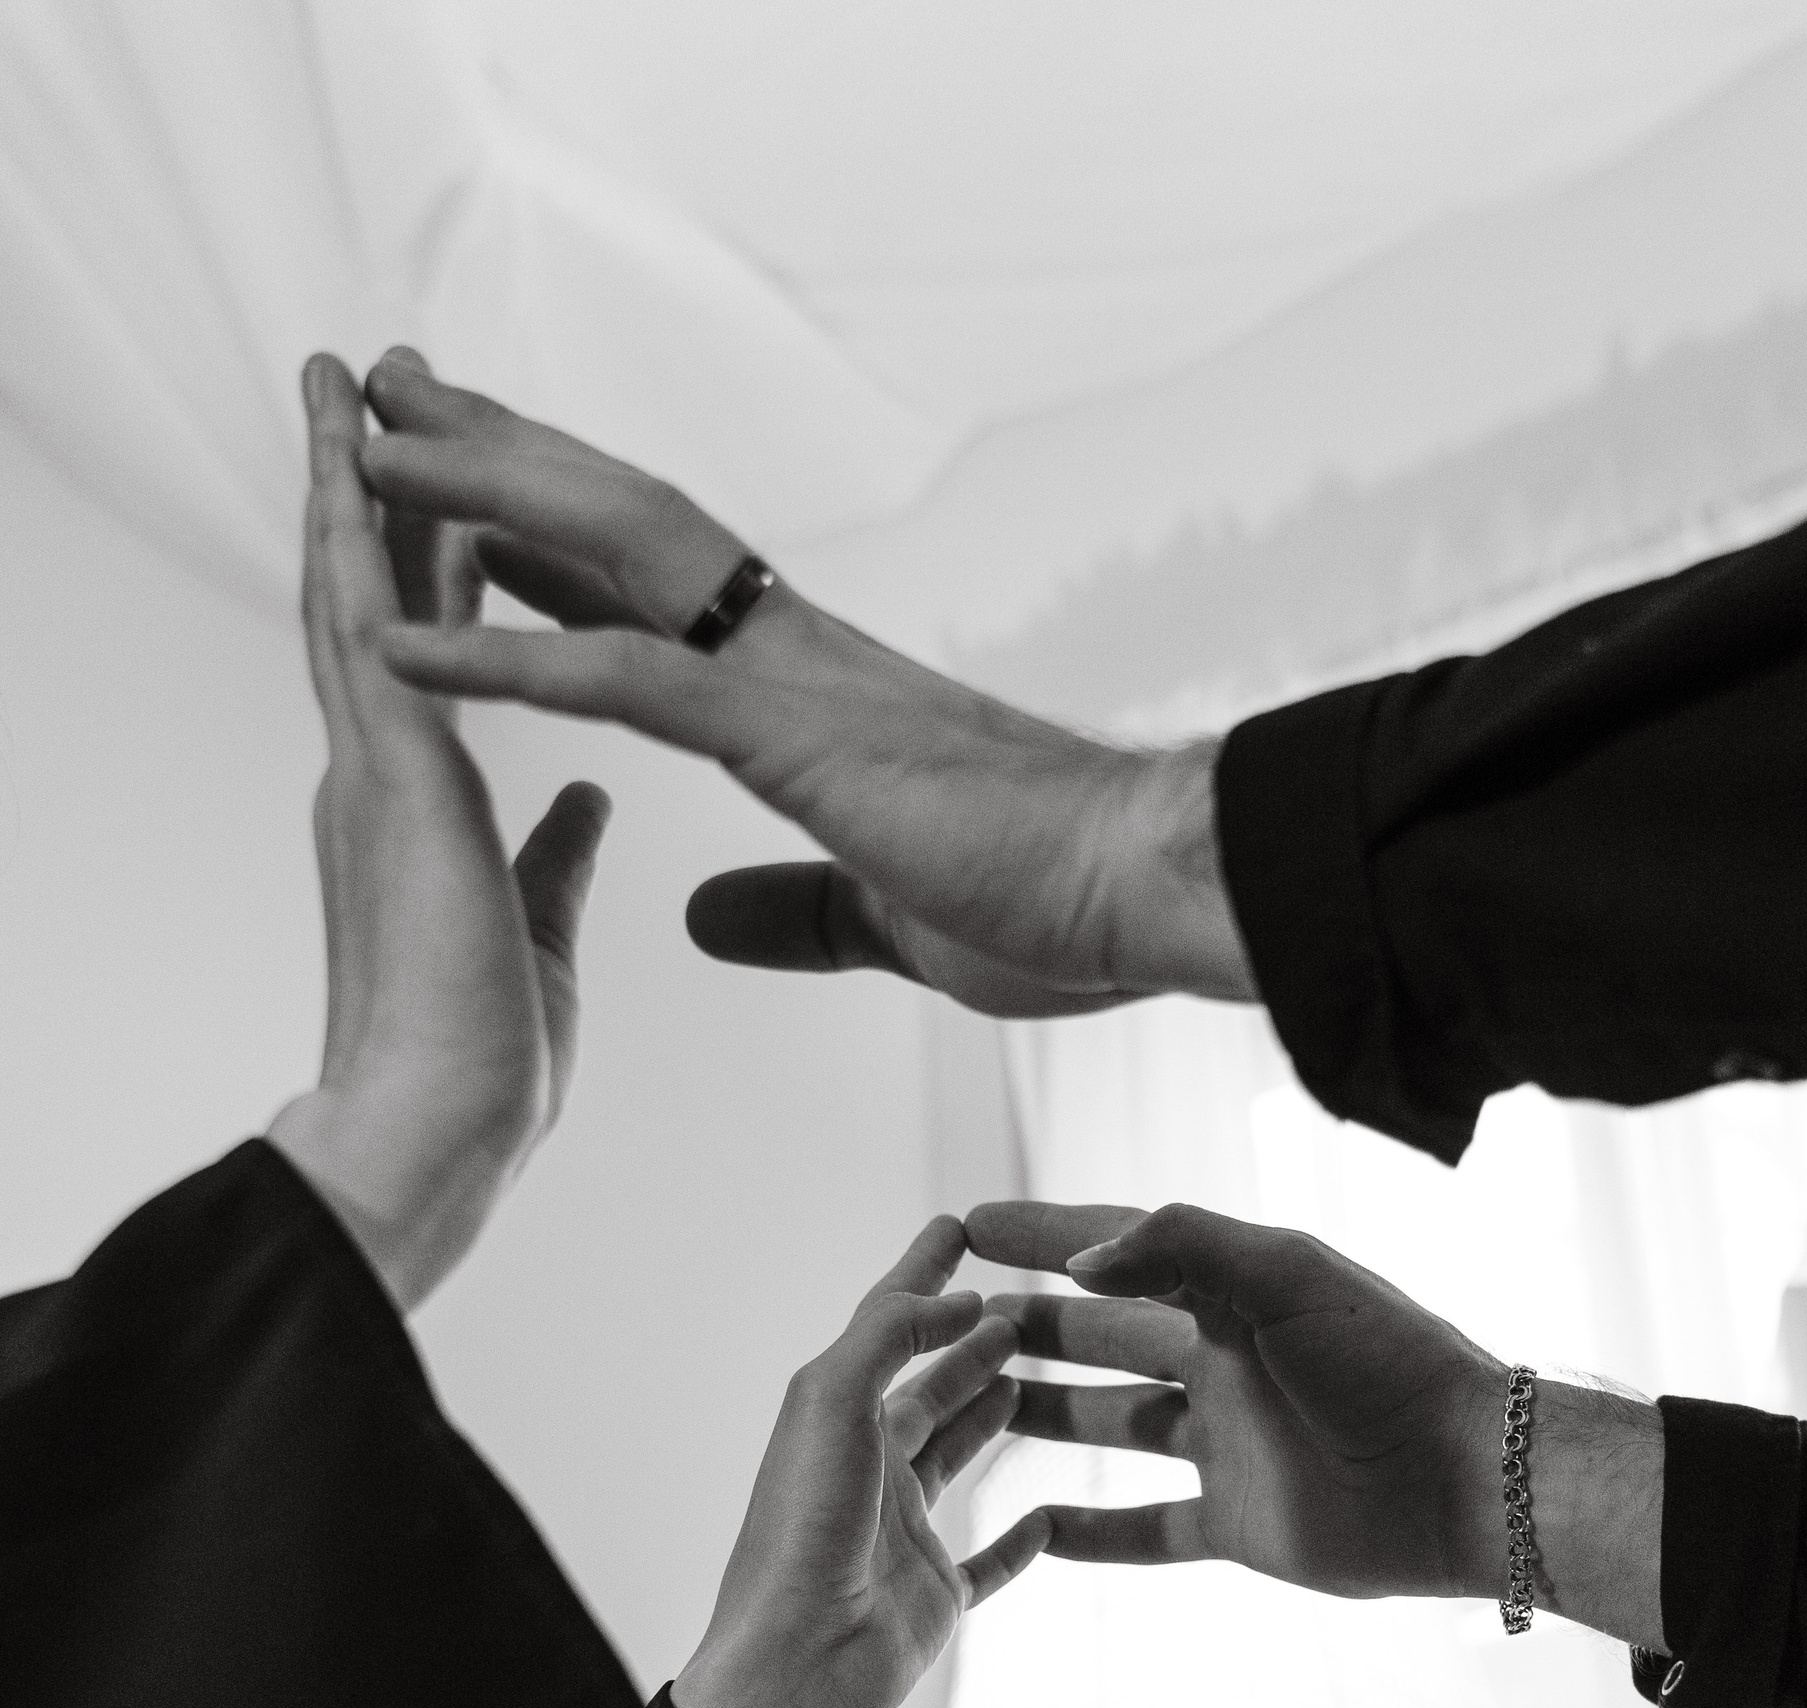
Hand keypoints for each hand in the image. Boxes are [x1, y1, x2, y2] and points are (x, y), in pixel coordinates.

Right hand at [266, 351, 612, 1311]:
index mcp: (422, 806)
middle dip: (373, 488)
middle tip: (361, 382)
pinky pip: (372, 639)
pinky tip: (354, 472)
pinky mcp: (394, 788)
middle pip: (376, 600)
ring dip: (346, 482)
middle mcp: (384, 774)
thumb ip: (552, 858)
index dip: (433, 563)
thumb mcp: (536, 930)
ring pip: (353, 594)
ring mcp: (378, 774)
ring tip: (338, 381)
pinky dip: (363, 549)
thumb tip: (589, 807)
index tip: (438, 488)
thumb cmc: (480, 1065)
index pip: (431, 654)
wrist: (435, 1134)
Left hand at [354, 352, 1253, 1018]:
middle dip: (498, 459)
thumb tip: (707, 918)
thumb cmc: (1054, 903)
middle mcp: (789, 655)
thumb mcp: (890, 919)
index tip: (465, 504)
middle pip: (618, 522)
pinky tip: (408, 646)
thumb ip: (796, 908)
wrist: (1154, 889)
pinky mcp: (794, 734)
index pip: (659, 591)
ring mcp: (789, 682)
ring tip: (367, 456)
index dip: (556, 539)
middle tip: (389, 404)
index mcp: (808, 694)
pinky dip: (506, 656)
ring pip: (611, 551)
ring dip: (479, 499)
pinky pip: (624, 679)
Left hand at [672, 1221, 1048, 1707]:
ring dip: (994, 1412)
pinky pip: (990, 1562)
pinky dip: (1024, 1539)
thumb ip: (891, 1337)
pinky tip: (1051, 1515)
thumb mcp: (833, 1404)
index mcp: (832, 1418)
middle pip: (929, 1386)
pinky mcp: (935, 1594)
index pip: (888, 1326)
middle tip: (1027, 1300)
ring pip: (960, 1456)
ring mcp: (903, 1532)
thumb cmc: (800, 1535)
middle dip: (973, 1339)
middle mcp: (867, 1468)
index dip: (923, 1275)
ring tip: (1036, 1371)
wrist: (794, 1668)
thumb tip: (959, 1299)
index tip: (962, 1225)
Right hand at [964, 1200, 1667, 1648]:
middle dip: (1025, 1326)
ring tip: (963, 1411)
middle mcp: (1225, 1363)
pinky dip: (1090, 1533)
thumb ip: (1187, 1246)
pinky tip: (1030, 1530)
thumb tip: (1086, 1256)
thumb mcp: (1290, 1275)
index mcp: (1236, 1294)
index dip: (1043, 1235)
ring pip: (1110, 1425)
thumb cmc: (1393, 1361)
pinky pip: (1146, 1530)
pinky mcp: (1240, 1523)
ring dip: (1040, 1415)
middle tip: (943, 1321)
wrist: (1470, 1480)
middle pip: (1102, 1337)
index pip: (1119, 1249)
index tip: (967, 1225)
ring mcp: (1228, 1445)